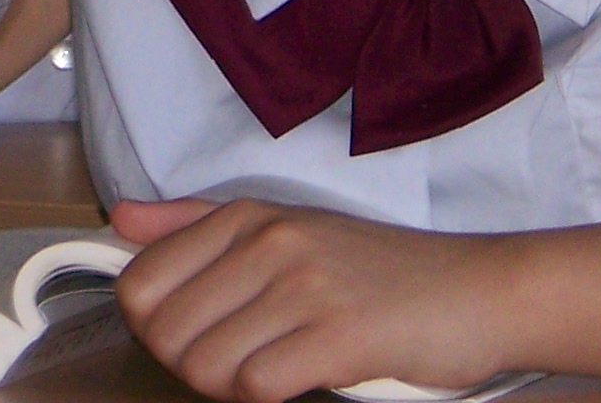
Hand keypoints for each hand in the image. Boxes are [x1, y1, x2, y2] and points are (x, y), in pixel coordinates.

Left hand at [109, 197, 517, 402]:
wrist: (479, 291)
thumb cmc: (380, 271)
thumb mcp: (286, 228)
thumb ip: (196, 225)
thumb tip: (121, 222)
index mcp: (247, 216)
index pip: (141, 283)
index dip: (154, 329)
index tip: (194, 338)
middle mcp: (269, 241)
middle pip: (166, 333)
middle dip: (188, 366)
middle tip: (238, 366)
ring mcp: (304, 285)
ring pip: (205, 364)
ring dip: (227, 388)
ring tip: (267, 375)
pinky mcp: (339, 334)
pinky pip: (257, 385)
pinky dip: (266, 397)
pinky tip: (297, 382)